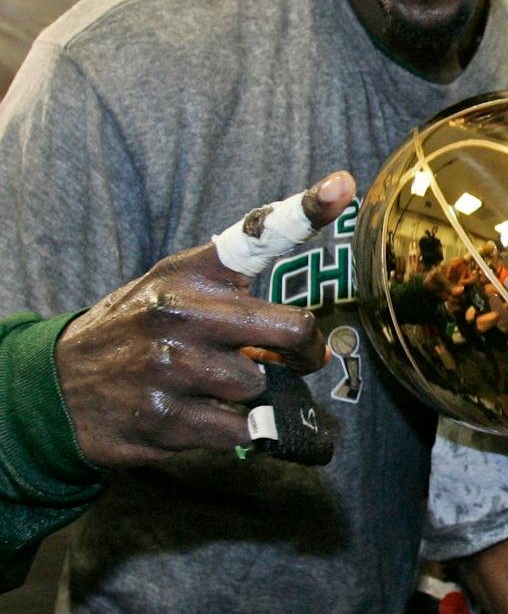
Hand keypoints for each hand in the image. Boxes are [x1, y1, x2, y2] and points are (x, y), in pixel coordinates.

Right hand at [54, 171, 355, 468]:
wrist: (59, 387)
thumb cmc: (141, 327)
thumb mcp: (178, 283)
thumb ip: (240, 285)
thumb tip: (311, 335)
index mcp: (193, 274)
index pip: (259, 235)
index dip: (307, 207)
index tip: (342, 184)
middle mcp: (183, 314)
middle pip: (293, 331)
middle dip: (301, 353)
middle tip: (290, 358)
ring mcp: (173, 368)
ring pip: (262, 386)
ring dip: (251, 394)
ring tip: (215, 384)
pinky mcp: (167, 419)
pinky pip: (240, 429)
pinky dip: (234, 428)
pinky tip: (202, 412)